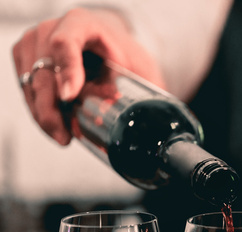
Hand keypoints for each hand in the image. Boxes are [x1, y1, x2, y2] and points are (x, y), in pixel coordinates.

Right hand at [12, 7, 165, 144]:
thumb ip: (146, 86)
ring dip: (46, 116)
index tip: (69, 96)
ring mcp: (33, 45)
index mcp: (80, 23)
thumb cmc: (122, 54)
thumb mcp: (138, 65)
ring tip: (65, 137)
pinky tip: (58, 128)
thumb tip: (154, 117)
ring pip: (32, 86)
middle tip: (66, 135)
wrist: (106, 45)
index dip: (67, 70)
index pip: (65, 43)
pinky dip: (41, 113)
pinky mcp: (25, 61)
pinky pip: (28, 92)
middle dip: (52, 109)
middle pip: (43, 71)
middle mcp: (50, 30)